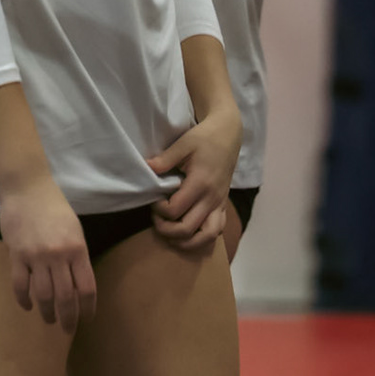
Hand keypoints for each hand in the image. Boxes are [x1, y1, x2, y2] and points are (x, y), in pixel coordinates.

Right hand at [0, 179, 97, 332]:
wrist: (27, 189)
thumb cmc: (54, 208)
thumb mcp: (74, 231)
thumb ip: (76, 256)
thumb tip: (76, 284)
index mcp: (77, 250)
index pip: (86, 288)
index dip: (87, 308)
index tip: (86, 319)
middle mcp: (58, 256)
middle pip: (66, 297)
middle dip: (68, 318)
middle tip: (67, 329)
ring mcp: (36, 256)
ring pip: (43, 294)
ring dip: (46, 312)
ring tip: (48, 320)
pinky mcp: (17, 254)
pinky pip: (20, 283)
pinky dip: (23, 298)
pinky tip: (27, 305)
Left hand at [148, 109, 240, 250]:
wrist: (228, 135)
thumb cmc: (204, 138)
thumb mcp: (183, 144)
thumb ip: (165, 159)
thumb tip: (146, 168)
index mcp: (200, 183)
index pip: (175, 210)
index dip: (158, 209)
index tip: (153, 199)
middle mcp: (212, 198)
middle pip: (188, 229)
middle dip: (167, 229)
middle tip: (156, 217)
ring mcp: (220, 204)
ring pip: (207, 236)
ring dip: (186, 241)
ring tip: (170, 233)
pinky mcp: (223, 205)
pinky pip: (216, 230)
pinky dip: (202, 239)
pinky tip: (188, 235)